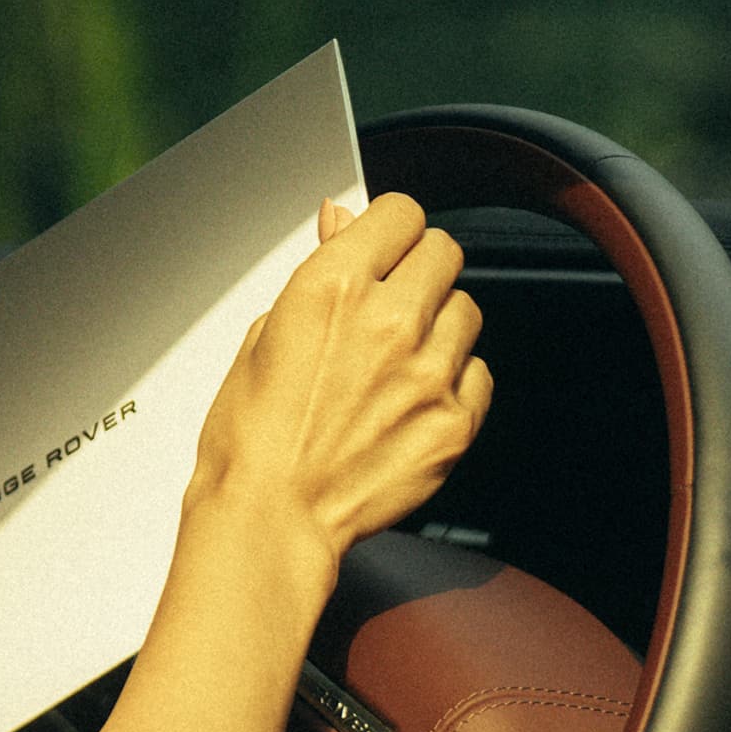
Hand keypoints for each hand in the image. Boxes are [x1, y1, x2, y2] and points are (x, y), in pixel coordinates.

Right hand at [187, 193, 491, 561]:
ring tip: (399, 361)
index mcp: (333, 285)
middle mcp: (389, 319)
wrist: (269, 519)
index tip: (382, 249)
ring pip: (467, 309)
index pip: (400, 212)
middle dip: (419, 269)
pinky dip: (455, 379)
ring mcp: (429, 371)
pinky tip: (414, 399)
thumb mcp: (265, 333)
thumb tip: (340, 223)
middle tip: (393, 303)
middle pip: (444, 251)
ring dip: (440, 324)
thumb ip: (318, 271)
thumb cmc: (251, 437)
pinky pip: (479, 372)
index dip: (389, 231)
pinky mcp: (455, 420)